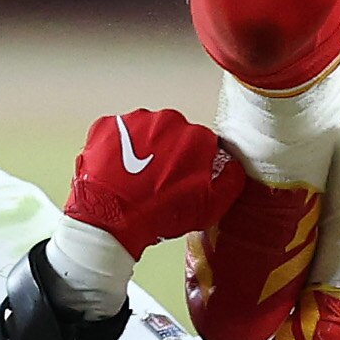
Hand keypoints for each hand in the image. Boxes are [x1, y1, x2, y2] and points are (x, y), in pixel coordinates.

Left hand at [67, 110, 245, 255]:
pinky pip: (116, 133)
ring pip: (145, 131)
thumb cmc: (157, 213)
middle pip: (173, 134)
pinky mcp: (106, 126)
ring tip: (135, 178)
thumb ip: (230, 181)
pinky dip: (116, 149)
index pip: (203, 144)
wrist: (110, 218)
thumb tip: (234, 169)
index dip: (195, 164)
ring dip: (142, 149)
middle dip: (169, 153)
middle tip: (159, 181)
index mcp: (196, 137)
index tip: (186, 178)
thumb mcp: (210, 208)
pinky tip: (116, 171)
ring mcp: (134, 121)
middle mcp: (167, 121)